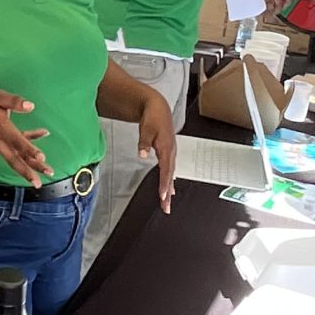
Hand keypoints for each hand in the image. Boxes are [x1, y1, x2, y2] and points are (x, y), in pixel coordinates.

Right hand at [0, 89, 50, 186]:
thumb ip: (14, 101)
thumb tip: (31, 106)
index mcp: (0, 128)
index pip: (17, 142)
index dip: (30, 150)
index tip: (41, 158)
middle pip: (15, 160)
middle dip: (29, 171)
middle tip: (41, 180)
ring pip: (15, 158)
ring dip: (31, 166)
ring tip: (48, 171)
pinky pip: (15, 148)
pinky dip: (28, 144)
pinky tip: (43, 133)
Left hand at [136, 93, 177, 211]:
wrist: (158, 107)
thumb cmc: (153, 117)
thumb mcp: (146, 129)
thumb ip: (144, 143)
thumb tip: (142, 154)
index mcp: (166, 148)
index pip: (166, 170)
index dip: (164, 184)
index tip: (163, 196)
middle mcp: (171, 152)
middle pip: (170, 176)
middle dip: (167, 193)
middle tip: (166, 208)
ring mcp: (171, 153)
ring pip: (170, 175)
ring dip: (169, 189)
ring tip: (167, 203)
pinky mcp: (168, 152)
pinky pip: (170, 170)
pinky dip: (169, 181)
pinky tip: (169, 190)